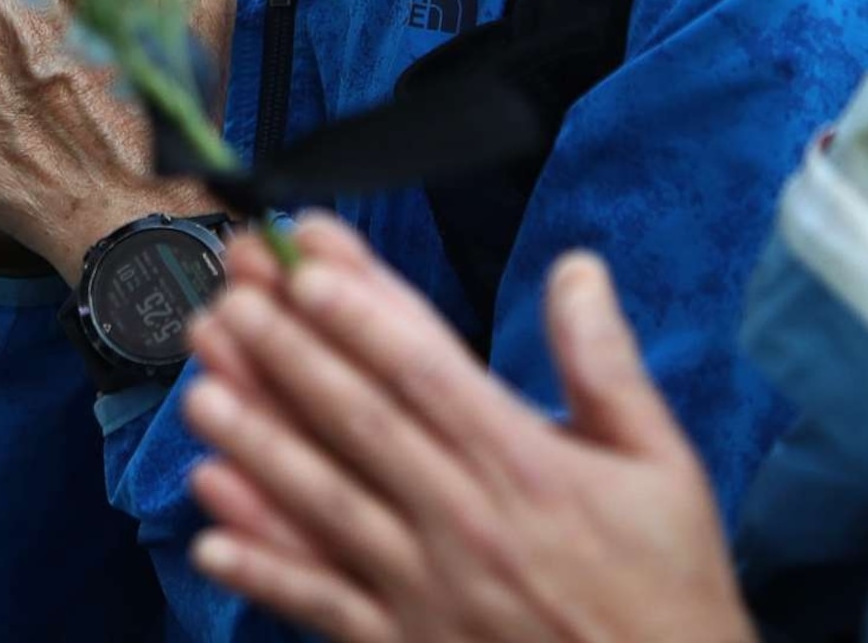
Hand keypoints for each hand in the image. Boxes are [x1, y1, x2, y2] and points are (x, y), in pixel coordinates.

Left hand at [182, 215, 751, 642]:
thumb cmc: (667, 590)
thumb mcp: (663, 467)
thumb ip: (609, 364)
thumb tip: (577, 269)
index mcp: (526, 467)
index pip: (425, 369)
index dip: (359, 310)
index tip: (305, 260)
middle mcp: (466, 522)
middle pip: (359, 421)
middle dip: (285, 353)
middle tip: (227, 298)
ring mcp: (428, 590)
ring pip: (325, 505)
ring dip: (256, 446)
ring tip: (200, 391)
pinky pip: (322, 606)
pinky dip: (263, 573)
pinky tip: (208, 534)